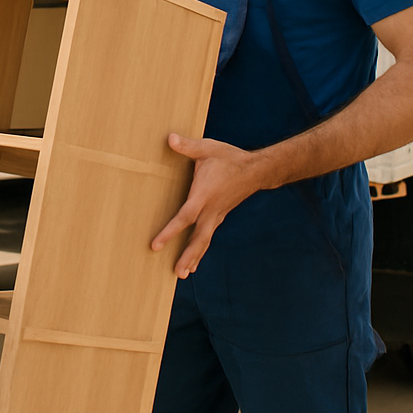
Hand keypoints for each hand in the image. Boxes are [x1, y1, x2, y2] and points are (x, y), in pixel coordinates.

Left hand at [150, 134, 263, 278]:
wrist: (256, 170)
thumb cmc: (229, 158)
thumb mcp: (207, 148)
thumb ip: (187, 146)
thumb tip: (169, 138)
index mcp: (204, 195)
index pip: (184, 217)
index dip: (170, 232)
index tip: (155, 245)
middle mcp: (211, 210)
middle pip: (198, 238)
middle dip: (187, 256)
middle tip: (177, 273)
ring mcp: (217, 215)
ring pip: (204, 240)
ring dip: (194, 257)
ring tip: (183, 273)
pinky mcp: (220, 216)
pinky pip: (208, 235)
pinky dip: (200, 249)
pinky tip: (194, 260)